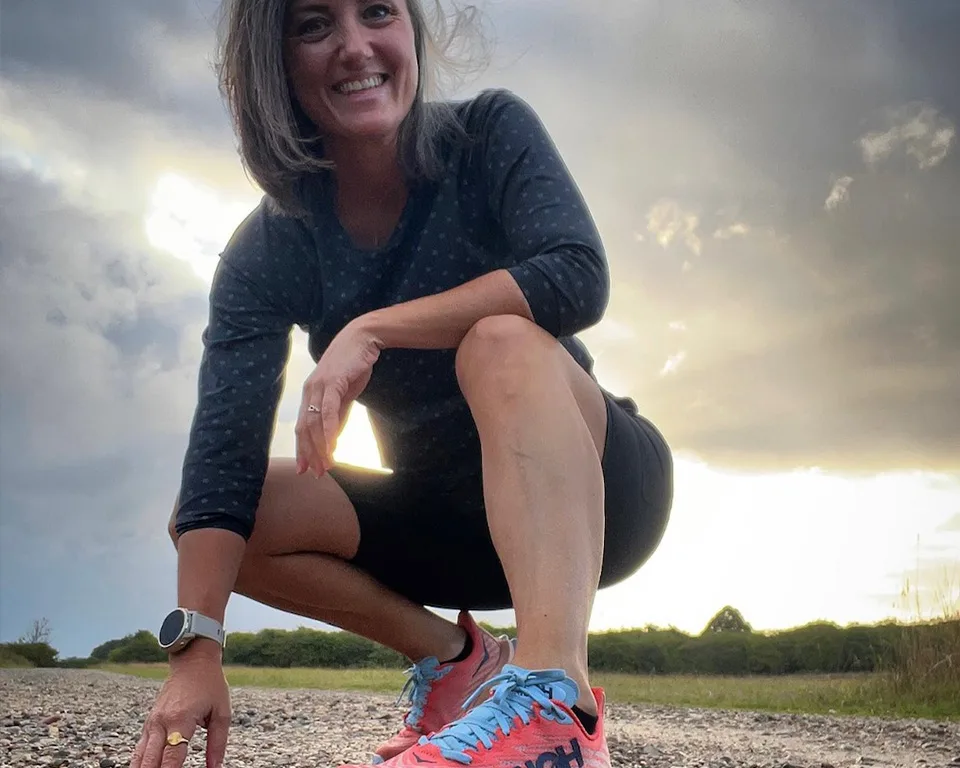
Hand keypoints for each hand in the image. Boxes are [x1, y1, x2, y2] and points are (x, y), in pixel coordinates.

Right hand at [130, 653, 229, 767]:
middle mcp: (161, 723)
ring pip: (139, 757)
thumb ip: (218, 744)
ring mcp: (152, 723)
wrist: (193, 661)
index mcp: (181, 720)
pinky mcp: (149, 722)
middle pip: (151, 762)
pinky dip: (139, 762)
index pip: (172, 758)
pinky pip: (139, 748)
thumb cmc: (210, 684)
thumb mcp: (222, 712)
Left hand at [297, 318, 382, 475]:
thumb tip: (333, 436)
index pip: (302, 426)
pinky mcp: (332, 382)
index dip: (303, 449)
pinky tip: (332, 445)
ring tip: (327, 465)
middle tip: (317, 473)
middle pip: (305, 428)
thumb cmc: (354, 364)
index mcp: (311, 394)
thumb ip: (338, 414)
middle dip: (310, 453)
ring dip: (320, 446)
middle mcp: (310, 391)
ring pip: (314, 423)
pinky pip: (328, 411)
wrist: (362, 339)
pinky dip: (329, 430)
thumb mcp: (345, 393)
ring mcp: (319, 386)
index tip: (306, 469)